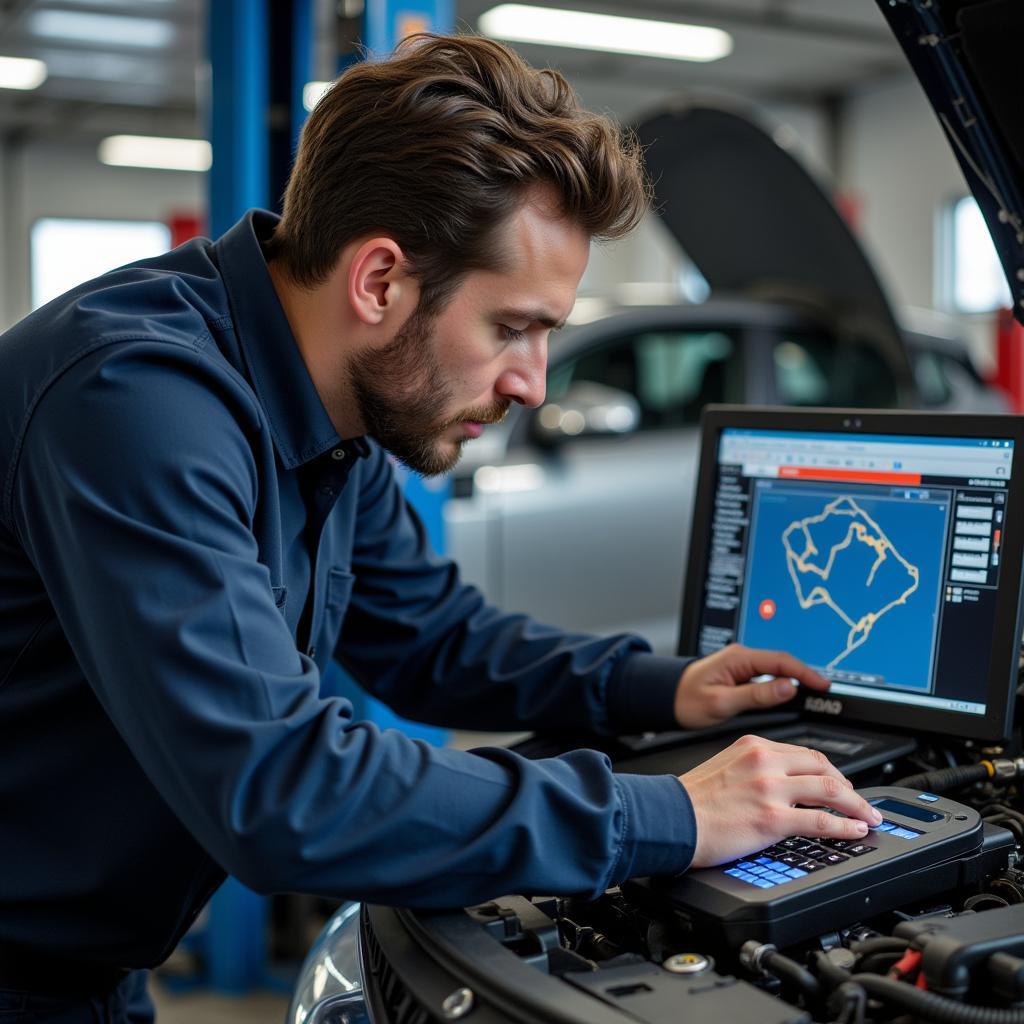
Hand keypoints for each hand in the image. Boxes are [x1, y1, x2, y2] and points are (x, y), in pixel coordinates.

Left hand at [673, 644, 829, 728]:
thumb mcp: (722, 702)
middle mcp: (741, 657)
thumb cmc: (686, 699)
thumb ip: (756, 695)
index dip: (806, 672)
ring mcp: (740, 664)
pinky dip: (781, 683)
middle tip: (825, 691)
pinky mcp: (739, 673)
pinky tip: (790, 694)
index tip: (823, 685)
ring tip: (813, 694)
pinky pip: (766, 675)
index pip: (781, 661)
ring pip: (775, 669)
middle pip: (782, 663)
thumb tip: (788, 688)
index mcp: (738, 658)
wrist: (665, 698)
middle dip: (805, 675)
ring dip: (794, 679)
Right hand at [679, 734, 882, 867]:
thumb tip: (782, 787)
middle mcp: (764, 761)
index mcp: (753, 746)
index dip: (829, 770)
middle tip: (860, 802)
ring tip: (867, 817)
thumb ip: (754, 770)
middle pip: (823, 766)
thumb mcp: (725, 768)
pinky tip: (855, 831)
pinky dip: (845, 826)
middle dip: (849, 786)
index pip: (803, 753)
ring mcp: (770, 788)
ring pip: (830, 789)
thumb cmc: (691, 800)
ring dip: (856, 805)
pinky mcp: (772, 817)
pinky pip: (821, 821)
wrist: (669, 818)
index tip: (839, 784)